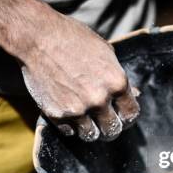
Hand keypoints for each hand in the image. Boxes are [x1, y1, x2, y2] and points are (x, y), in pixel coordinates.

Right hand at [18, 11, 139, 141]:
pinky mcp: (56, 114)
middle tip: (103, 122)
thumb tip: (134, 95)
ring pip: (91, 135)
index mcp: (116, 82)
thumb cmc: (73, 38)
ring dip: (89, 129)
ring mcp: (77, 109)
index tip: (120, 115)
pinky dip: (70, 126)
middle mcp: (99, 99)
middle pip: (112, 130)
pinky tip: (68, 113)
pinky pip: (69, 132)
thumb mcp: (104, 51)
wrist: (37, 37)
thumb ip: (118, 77)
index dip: (126, 116)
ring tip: (85, 119)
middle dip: (109, 127)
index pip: (131, 114)